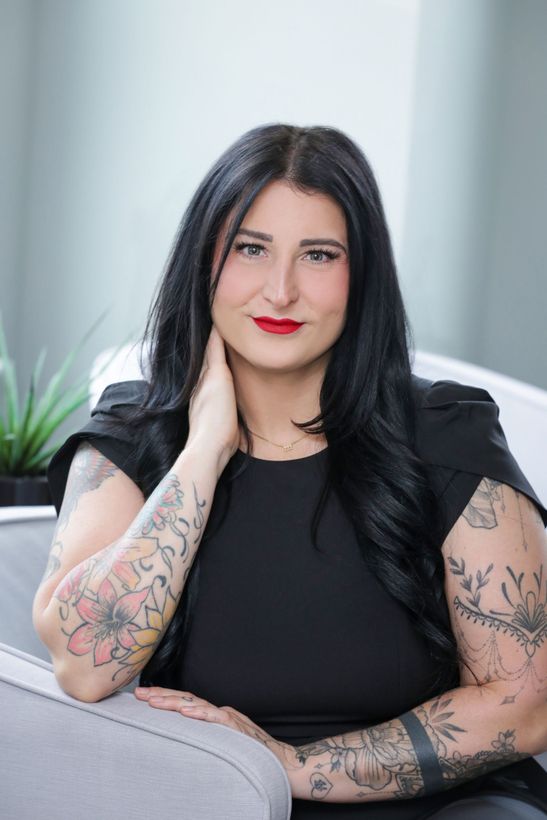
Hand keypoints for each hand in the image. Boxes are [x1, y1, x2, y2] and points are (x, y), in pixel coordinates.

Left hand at [133, 685, 297, 773]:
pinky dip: (200, 713)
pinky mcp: (236, 728)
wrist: (281, 762)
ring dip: (173, 702)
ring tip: (152, 701)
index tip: (145, 697)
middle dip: (161, 695)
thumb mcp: (226, 743)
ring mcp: (228, 718)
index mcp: (215, 716)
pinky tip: (185, 711)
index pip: (186, 703)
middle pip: (186, 699)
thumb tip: (189, 736)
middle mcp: (219, 713)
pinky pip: (216, 718)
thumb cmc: (255, 756)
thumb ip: (211, 735)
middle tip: (138, 693)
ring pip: (196, 705)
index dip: (165, 698)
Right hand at [186, 323, 239, 465]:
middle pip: (203, 357)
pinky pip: (216, 347)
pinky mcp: (217, 375)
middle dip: (206, 342)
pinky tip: (219, 318)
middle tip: (210, 322)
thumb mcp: (223, 430)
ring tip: (214, 316)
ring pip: (207, 350)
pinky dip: (216, 334)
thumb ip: (227, 422)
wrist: (208, 448)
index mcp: (201, 396)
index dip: (206, 360)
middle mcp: (200, 384)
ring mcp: (206, 379)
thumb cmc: (217, 445)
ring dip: (210, 335)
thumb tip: (234, 432)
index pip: (204, 373)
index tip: (209, 347)